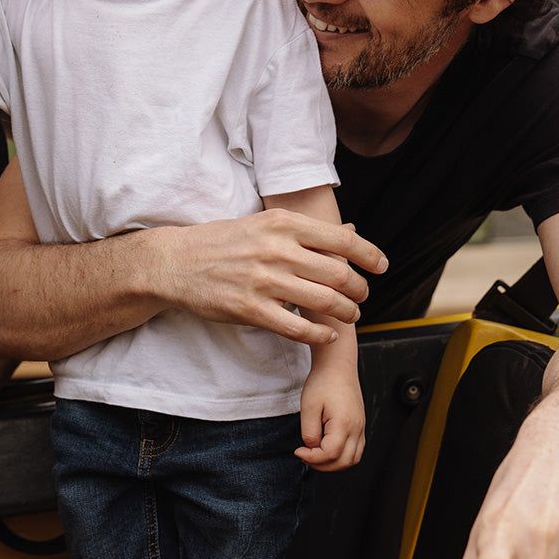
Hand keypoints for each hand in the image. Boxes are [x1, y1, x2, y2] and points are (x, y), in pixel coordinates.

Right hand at [154, 208, 386, 347]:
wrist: (177, 261)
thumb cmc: (223, 241)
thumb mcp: (264, 223)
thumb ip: (307, 232)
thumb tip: (352, 234)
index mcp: (282, 223)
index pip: (340, 239)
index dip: (369, 255)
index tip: (381, 266)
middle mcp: (275, 249)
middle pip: (338, 273)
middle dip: (359, 289)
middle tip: (361, 297)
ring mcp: (263, 280)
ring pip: (323, 301)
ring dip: (345, 313)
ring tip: (349, 316)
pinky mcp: (250, 309)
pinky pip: (297, 327)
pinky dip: (319, 334)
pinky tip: (326, 335)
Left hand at [295, 359, 365, 470]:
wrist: (337, 366)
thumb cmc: (324, 381)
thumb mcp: (309, 406)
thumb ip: (310, 432)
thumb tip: (312, 448)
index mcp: (344, 423)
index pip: (330, 454)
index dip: (312, 458)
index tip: (299, 451)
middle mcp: (357, 428)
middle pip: (344, 462)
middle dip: (323, 465)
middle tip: (306, 457)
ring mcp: (361, 427)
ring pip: (353, 459)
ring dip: (334, 463)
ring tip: (316, 456)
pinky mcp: (360, 425)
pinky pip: (356, 449)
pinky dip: (343, 456)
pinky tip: (328, 449)